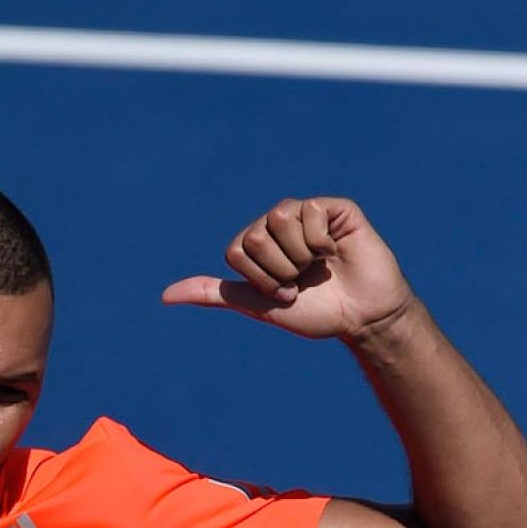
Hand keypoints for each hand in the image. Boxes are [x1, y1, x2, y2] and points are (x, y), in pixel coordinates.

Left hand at [161, 197, 414, 340]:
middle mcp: (278, 222)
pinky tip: (336, 251)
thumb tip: (165, 296)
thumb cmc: (314, 312)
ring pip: (279, 219)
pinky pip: (310, 212)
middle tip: (303, 280)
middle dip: (280, 270)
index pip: (235, 250)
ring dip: (299, 257)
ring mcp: (307, 213)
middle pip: (255, 235)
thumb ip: (213, 295)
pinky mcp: (335, 208)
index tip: (283, 292)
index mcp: (256, 242)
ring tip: (319, 266)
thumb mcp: (257, 305)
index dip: (259, 279)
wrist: (362, 319)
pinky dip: (321, 241)